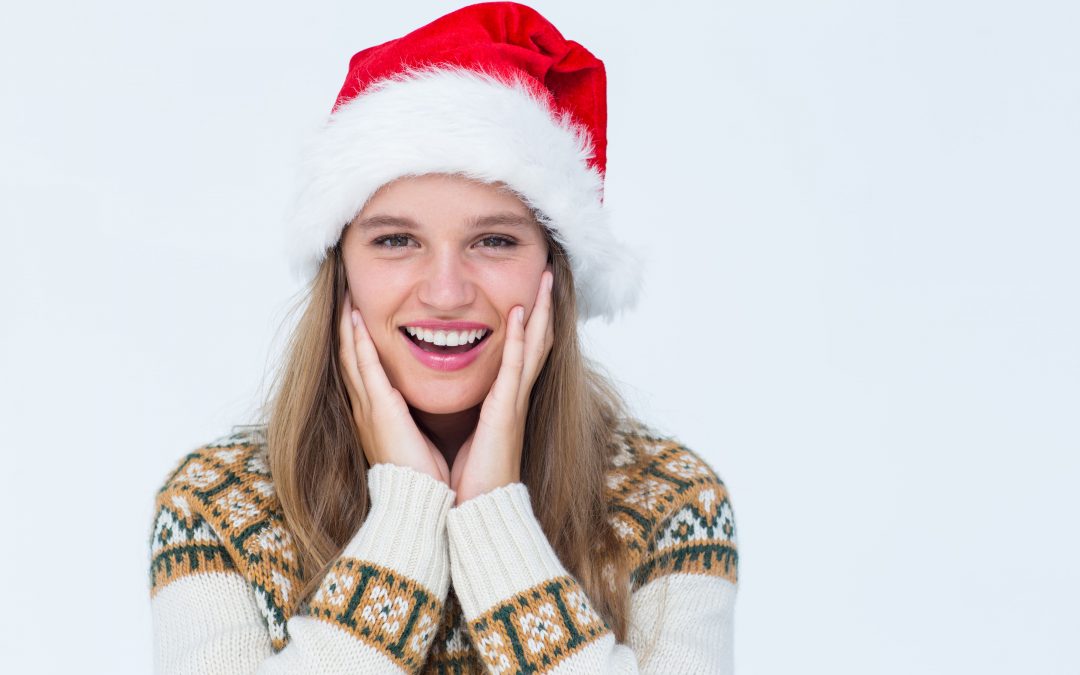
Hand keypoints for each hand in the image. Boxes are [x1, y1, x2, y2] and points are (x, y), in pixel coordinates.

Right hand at [338, 290, 449, 484]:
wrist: (419, 500)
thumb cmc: (423, 475)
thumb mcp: (414, 437)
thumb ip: (411, 417)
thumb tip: (417, 404)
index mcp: (375, 415)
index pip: (361, 369)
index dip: (356, 341)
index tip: (357, 315)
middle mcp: (365, 408)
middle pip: (348, 357)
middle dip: (345, 327)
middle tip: (344, 296)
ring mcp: (368, 407)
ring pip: (350, 356)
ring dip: (347, 325)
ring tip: (345, 297)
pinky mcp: (379, 408)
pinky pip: (365, 366)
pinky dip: (358, 341)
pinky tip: (354, 318)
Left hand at [450, 267, 554, 504]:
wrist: (470, 515)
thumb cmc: (463, 482)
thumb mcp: (462, 436)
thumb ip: (462, 413)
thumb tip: (447, 397)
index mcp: (502, 404)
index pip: (519, 354)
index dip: (527, 324)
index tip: (528, 294)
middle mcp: (513, 399)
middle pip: (535, 343)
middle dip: (542, 308)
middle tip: (547, 274)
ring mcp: (512, 404)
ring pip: (533, 347)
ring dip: (540, 311)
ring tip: (545, 280)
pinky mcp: (505, 413)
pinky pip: (515, 368)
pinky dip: (520, 340)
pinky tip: (521, 314)